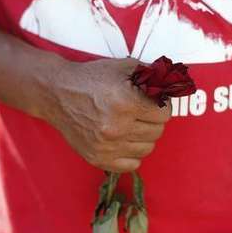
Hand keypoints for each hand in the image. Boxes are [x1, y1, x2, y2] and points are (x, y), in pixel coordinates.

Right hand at [46, 58, 170, 172]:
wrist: (57, 93)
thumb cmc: (91, 78)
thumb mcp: (123, 67)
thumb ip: (152, 75)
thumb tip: (174, 86)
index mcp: (125, 102)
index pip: (164, 114)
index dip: (161, 105)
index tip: (151, 102)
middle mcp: (116, 126)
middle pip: (157, 132)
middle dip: (153, 120)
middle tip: (140, 112)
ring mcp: (106, 146)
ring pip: (147, 149)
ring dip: (144, 137)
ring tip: (131, 125)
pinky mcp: (98, 158)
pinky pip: (132, 165)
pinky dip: (132, 153)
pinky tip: (124, 140)